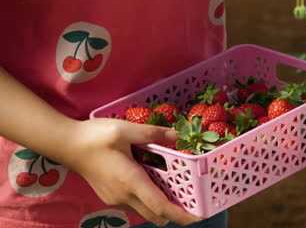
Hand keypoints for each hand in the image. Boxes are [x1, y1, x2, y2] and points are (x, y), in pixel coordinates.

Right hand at [66, 118, 200, 226]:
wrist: (66, 145)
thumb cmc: (94, 136)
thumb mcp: (125, 130)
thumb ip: (153, 133)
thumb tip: (177, 136)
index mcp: (131, 181)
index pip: (160, 207)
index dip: (182, 215)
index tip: (199, 216)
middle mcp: (124, 196)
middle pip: (156, 216)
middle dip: (175, 213)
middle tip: (191, 199)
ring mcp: (115, 199)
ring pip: (145, 211)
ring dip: (161, 206)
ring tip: (176, 188)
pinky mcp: (110, 196)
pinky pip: (135, 204)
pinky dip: (149, 199)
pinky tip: (153, 180)